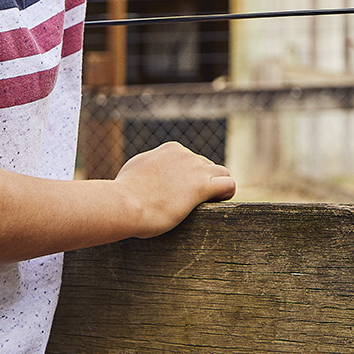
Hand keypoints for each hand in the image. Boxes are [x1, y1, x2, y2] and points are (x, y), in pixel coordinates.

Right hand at [114, 141, 236, 237]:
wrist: (125, 203)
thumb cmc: (125, 192)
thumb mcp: (135, 170)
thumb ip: (147, 167)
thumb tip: (146, 172)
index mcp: (170, 149)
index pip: (190, 159)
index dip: (190, 177)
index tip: (182, 192)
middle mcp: (185, 155)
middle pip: (206, 166)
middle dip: (203, 181)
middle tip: (193, 202)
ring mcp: (194, 169)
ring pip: (221, 172)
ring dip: (218, 186)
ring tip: (209, 203)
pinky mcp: (202, 186)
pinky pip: (228, 184)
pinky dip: (227, 193)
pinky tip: (218, 202)